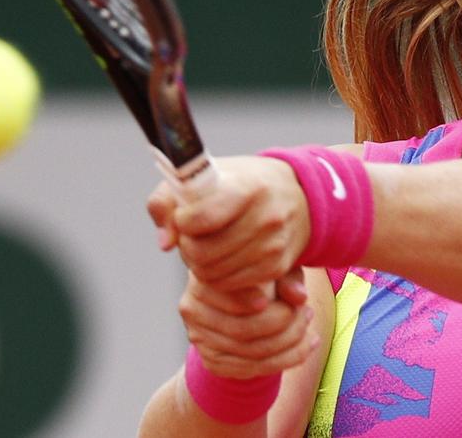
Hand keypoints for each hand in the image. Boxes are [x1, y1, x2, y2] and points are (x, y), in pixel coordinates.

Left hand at [148, 156, 310, 294]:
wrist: (296, 196)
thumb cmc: (240, 184)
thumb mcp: (203, 176)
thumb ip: (168, 200)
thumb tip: (165, 242)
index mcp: (247, 187)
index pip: (201, 218)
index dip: (182, 221)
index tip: (185, 215)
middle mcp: (265, 217)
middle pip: (202, 252)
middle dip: (187, 246)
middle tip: (192, 235)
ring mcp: (273, 245)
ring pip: (212, 273)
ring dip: (199, 264)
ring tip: (207, 245)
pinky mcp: (276, 268)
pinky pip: (229, 285)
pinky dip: (217, 276)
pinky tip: (222, 257)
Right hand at [179, 269, 318, 378]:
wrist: (244, 309)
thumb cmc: (263, 278)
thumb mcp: (278, 270)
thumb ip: (288, 277)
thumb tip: (300, 295)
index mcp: (203, 277)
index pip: (227, 294)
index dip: (260, 301)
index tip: (291, 302)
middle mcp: (192, 307)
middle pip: (241, 328)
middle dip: (285, 325)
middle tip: (308, 313)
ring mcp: (199, 337)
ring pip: (249, 351)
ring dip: (289, 345)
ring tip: (311, 330)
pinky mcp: (211, 361)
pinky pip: (250, 368)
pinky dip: (285, 360)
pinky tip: (306, 347)